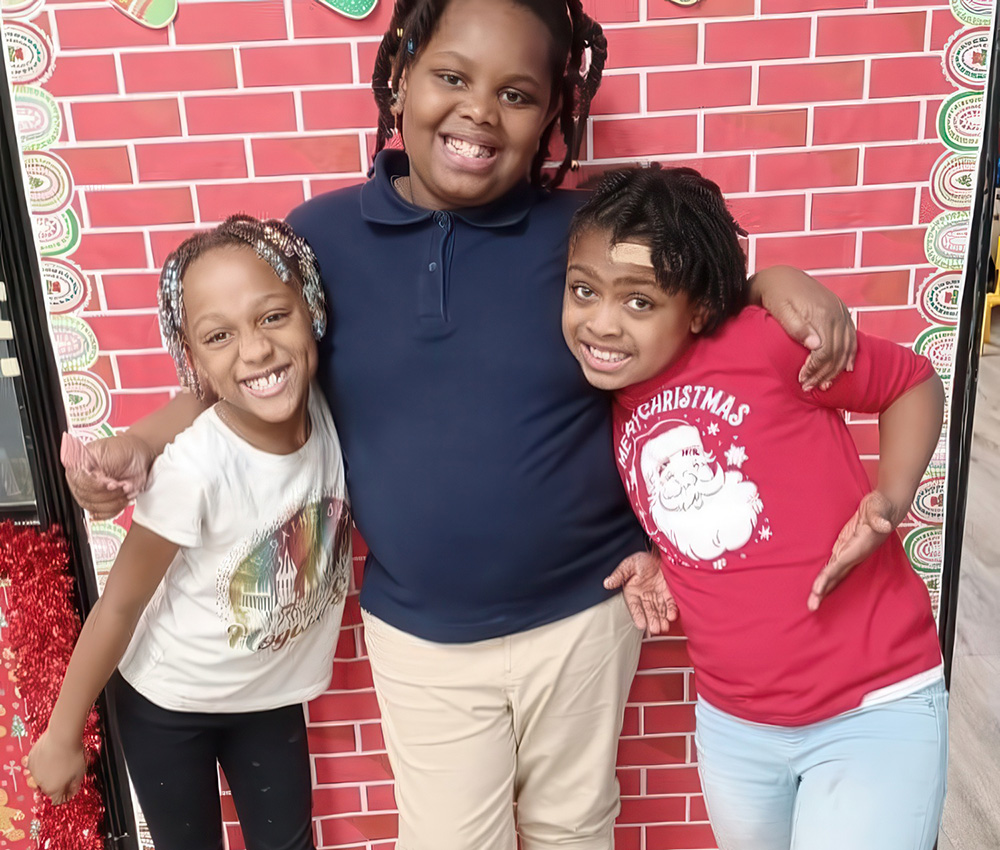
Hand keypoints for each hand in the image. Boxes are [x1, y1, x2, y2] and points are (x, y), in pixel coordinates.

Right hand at [27, 731, 85, 804]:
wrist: (62, 737)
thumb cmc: (73, 754)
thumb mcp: (80, 772)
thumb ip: (75, 785)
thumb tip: (72, 790)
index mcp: (53, 789)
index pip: (57, 800)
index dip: (65, 795)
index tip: (70, 789)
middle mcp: (40, 783)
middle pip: (47, 789)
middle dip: (55, 785)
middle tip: (64, 774)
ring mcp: (33, 772)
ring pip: (37, 779)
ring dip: (45, 775)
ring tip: (55, 764)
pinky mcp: (29, 760)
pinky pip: (32, 766)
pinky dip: (39, 764)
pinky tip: (48, 757)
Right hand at [62, 433, 154, 519]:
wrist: (138, 455)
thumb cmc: (124, 449)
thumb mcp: (108, 450)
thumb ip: (96, 462)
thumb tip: (91, 475)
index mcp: (78, 465)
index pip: (79, 482)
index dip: (95, 486)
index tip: (112, 484)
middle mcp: (81, 480)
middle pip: (86, 497)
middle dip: (108, 495)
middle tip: (123, 486)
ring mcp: (89, 492)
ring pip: (94, 508)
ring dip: (114, 503)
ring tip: (127, 490)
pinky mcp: (100, 502)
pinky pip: (102, 514)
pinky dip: (115, 510)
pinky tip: (125, 500)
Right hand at [604, 550, 677, 634]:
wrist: (656, 550)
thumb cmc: (640, 558)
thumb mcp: (628, 565)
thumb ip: (619, 575)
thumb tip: (607, 583)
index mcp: (632, 591)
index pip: (634, 607)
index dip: (638, 616)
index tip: (641, 625)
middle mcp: (644, 595)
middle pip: (648, 610)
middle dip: (652, 620)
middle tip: (656, 629)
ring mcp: (656, 594)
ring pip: (659, 610)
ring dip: (661, 618)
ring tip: (664, 627)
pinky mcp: (667, 592)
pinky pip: (670, 603)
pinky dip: (671, 609)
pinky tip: (672, 615)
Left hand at [756, 266, 856, 391]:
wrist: (780, 276)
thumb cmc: (775, 294)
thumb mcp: (779, 309)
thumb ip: (796, 327)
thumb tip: (815, 345)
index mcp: (820, 313)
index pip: (825, 350)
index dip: (815, 369)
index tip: (802, 380)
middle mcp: (835, 312)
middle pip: (837, 351)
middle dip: (825, 373)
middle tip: (810, 387)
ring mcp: (840, 311)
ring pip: (847, 346)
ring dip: (837, 368)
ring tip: (825, 384)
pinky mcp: (841, 311)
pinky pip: (852, 336)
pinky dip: (850, 354)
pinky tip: (846, 367)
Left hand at [809, 490, 897, 610]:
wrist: (885, 505)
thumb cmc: (881, 506)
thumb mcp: (879, 508)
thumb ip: (879, 518)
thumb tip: (883, 525)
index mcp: (860, 548)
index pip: (840, 565)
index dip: (828, 577)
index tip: (817, 590)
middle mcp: (854, 554)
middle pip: (836, 576)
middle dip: (824, 591)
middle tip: (812, 607)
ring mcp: (850, 552)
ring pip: (834, 574)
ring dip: (824, 587)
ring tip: (813, 602)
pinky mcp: (845, 547)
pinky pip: (834, 566)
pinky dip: (826, 576)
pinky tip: (820, 586)